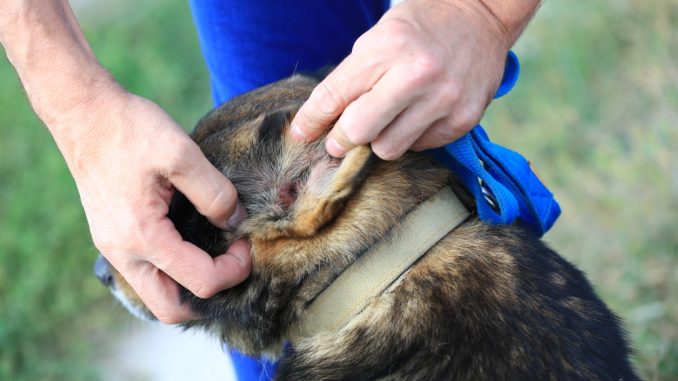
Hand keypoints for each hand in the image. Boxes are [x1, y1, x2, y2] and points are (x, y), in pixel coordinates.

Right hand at [0, 0, 250, 323]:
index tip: (246, 240)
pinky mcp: (112, 238)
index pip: (202, 282)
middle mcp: (122, 253)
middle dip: (211, 295)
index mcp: (142, 236)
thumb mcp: (182, 153)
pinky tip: (193, 242)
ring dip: (190, 286)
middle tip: (233, 261)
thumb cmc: (130, 128)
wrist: (83, 113)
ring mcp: (113, 248)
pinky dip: (174, 271)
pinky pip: (146, 274)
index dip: (235, 269)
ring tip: (216, 254)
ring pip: (157, 295)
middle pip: (171, 309)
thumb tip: (235, 222)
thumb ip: (215, 193)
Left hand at [289, 0, 514, 159]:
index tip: (301, 133)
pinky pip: (419, 147)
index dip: (311, 120)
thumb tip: (320, 120)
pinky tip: (415, 117)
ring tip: (384, 124)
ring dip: (378, 140)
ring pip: (388, 149)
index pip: (335, 96)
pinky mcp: (462, 120)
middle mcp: (417, 76)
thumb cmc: (421, 26)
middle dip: (341, 139)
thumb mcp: (379, 37)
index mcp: (388, 48)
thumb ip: (351, 77)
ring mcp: (443, 100)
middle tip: (339, 139)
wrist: (481, 17)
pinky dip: (409, 138)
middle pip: (358, 131)